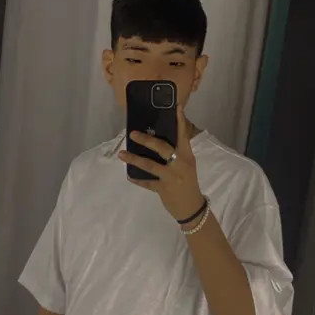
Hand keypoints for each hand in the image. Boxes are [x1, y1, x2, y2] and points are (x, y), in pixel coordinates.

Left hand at [118, 105, 204, 221]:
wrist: (192, 207)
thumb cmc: (189, 183)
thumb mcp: (187, 166)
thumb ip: (176, 154)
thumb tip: (156, 142)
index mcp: (187, 156)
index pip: (183, 135)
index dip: (179, 121)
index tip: (176, 107)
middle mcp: (179, 164)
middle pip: (162, 148)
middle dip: (146, 140)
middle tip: (132, 134)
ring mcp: (171, 177)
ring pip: (149, 165)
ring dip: (134, 159)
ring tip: (122, 154)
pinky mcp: (163, 189)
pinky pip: (147, 183)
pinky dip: (137, 180)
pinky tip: (129, 176)